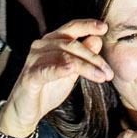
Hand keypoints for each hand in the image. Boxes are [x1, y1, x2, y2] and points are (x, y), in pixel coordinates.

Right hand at [0, 19, 112, 135]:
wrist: (27, 111)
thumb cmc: (48, 89)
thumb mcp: (70, 72)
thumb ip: (82, 56)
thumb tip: (97, 39)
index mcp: (51, 42)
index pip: (70, 28)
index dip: (87, 25)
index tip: (104, 27)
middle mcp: (41, 46)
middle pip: (71, 44)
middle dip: (93, 58)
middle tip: (109, 72)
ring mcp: (34, 60)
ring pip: (64, 57)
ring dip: (85, 66)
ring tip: (101, 77)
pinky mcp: (30, 76)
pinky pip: (47, 70)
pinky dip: (60, 68)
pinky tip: (71, 70)